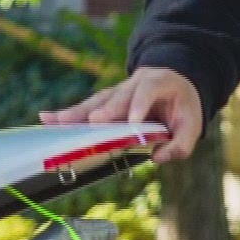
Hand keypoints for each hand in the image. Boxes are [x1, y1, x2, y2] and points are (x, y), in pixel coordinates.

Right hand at [39, 67, 201, 163]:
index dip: (139, 105)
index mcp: (158, 83)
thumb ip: (182, 144)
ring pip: (96, 101)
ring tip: (55, 121)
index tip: (132, 121)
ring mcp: (117, 91)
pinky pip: (86, 108)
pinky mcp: (105, 102)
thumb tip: (158, 158)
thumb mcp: (192, 124)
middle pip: (117, 96)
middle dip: (106, 110)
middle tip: (94, 122)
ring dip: (77, 112)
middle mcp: (133, 84)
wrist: (173, 81)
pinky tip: (47, 119)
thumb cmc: (182, 105)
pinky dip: (68, 115)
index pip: (148, 91)